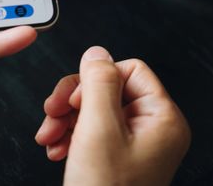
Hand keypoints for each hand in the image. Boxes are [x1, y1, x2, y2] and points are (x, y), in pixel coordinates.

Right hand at [36, 46, 190, 185]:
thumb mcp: (98, 130)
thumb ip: (98, 84)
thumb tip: (97, 52)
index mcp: (163, 119)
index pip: (130, 70)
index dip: (97, 80)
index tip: (77, 99)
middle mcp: (154, 130)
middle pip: (109, 89)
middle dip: (74, 101)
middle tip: (53, 114)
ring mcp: (136, 146)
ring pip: (95, 110)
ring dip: (66, 119)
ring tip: (50, 137)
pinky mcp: (118, 159)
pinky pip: (92, 132)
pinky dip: (70, 136)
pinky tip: (57, 149)